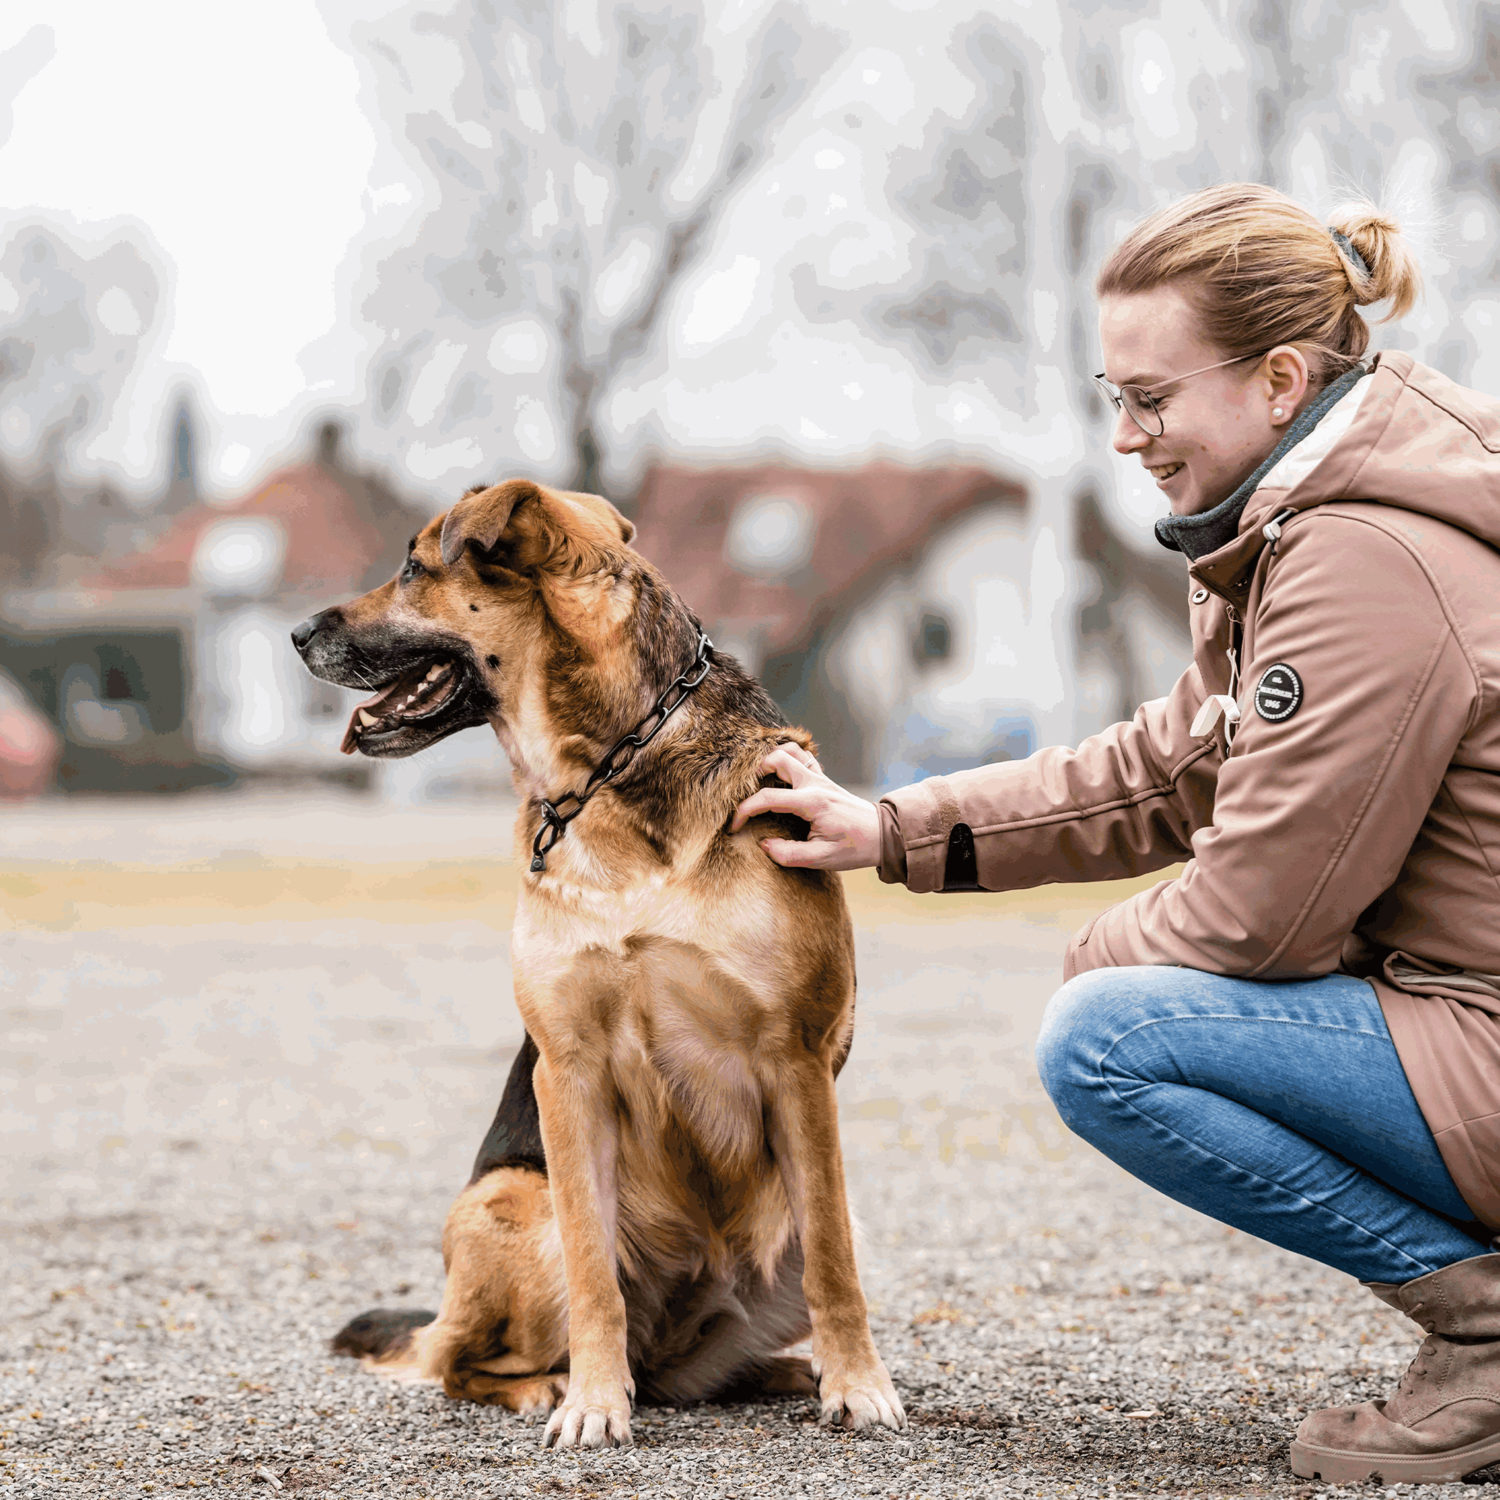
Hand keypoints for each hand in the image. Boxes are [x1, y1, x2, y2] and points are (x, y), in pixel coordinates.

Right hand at [730, 743, 880, 870]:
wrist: (882, 835)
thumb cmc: (854, 848)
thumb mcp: (821, 859)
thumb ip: (789, 854)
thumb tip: (764, 845)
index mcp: (812, 803)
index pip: (768, 798)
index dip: (744, 811)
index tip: (734, 826)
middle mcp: (815, 784)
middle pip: (778, 758)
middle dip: (756, 772)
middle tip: (747, 793)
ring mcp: (820, 778)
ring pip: (791, 751)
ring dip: (773, 759)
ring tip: (761, 780)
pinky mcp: (824, 779)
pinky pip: (803, 758)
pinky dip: (788, 760)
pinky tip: (781, 778)